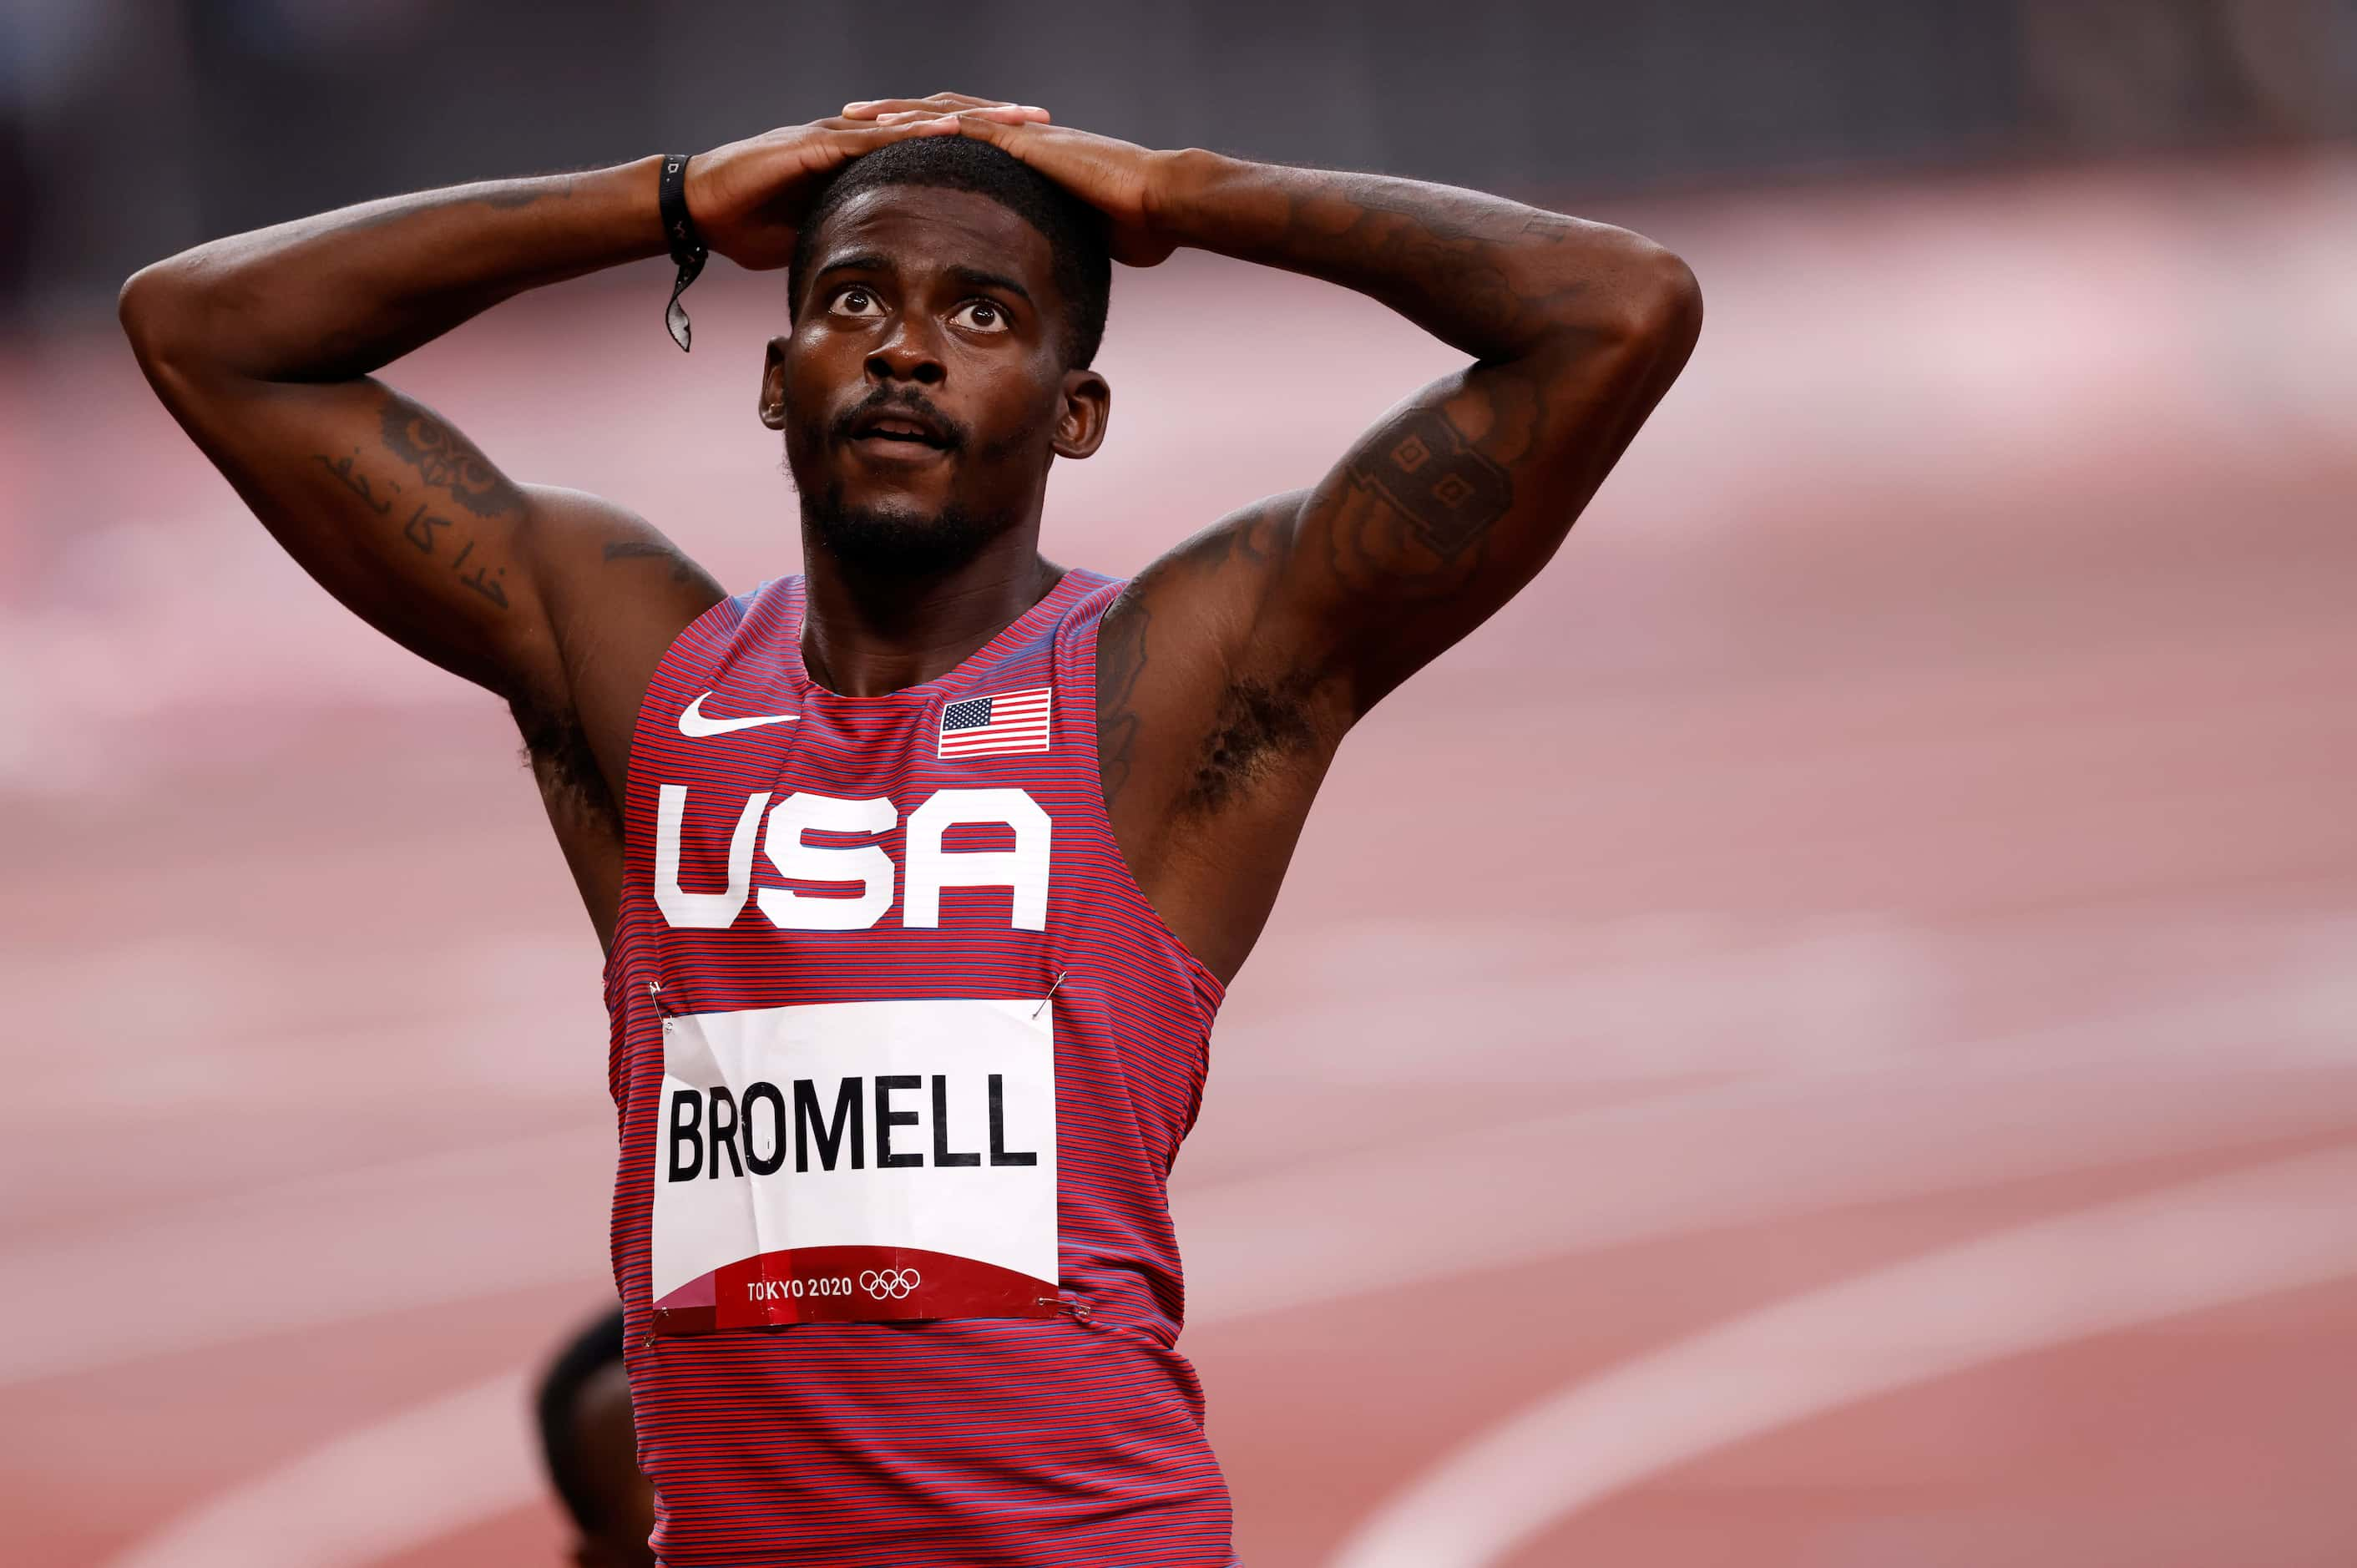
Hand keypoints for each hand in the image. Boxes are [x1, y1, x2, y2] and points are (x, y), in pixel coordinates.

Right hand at [686, 96, 1047, 270]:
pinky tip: (950, 129)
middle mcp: (856, 136)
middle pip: (936, 120)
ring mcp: (836, 135)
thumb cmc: (751, 227)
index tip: (1030, 152)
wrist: (697, 210)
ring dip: (966, 118)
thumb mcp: (823, 239)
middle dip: (990, 120)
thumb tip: (889, 277)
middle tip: (1042, 120)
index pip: (933, 145)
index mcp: (864, 160)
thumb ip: (859, 245)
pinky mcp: (814, 144)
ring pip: (912, 118)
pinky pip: (871, 136)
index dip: (981, 145)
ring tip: (1013, 119)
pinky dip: (911, 132)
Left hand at [840, 97, 1177, 266]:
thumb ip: (1060, 245)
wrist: (1163, 204)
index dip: (921, 139)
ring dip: (896, 113)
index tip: (882, 146)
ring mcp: (1021, 135)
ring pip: (944, 112)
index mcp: (1027, 158)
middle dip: (893, 117)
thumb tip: (1053, 275)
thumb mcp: (1084, 239)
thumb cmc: (1138, 227)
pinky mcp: (1026, 142)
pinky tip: (892, 127)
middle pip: (942, 116)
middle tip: (848, 118)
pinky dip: (927, 125)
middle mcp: (1018, 137)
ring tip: (853, 115)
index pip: (963, 139)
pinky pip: (966, 127)